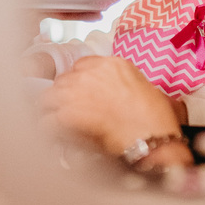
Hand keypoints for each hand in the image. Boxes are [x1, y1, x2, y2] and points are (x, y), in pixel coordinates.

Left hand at [42, 56, 187, 161]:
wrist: (154, 139)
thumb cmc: (156, 120)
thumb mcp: (144, 89)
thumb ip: (120, 85)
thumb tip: (105, 97)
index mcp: (112, 64)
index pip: (81, 66)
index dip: (78, 82)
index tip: (78, 93)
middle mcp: (92, 73)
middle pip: (62, 80)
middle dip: (62, 96)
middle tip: (65, 111)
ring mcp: (78, 92)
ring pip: (48, 97)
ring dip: (51, 111)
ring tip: (55, 124)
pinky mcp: (70, 114)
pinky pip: (48, 120)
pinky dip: (49, 130)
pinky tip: (54, 137)